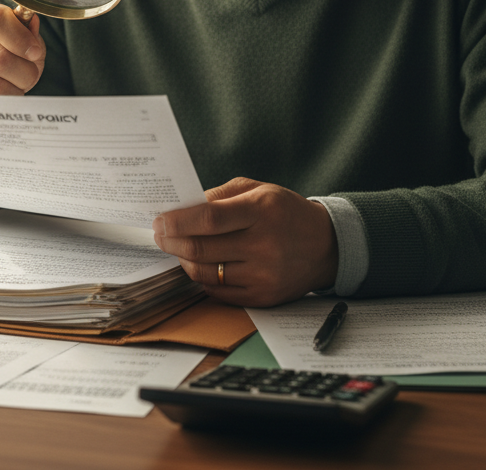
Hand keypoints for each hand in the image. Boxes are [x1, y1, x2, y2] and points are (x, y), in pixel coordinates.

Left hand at [152, 177, 338, 306]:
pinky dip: (202, 278)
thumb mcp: (258, 189)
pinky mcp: (262, 297)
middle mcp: (262, 245)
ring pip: (205, 273)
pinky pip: (218, 292)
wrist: (326, 245)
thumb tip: (182, 207)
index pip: (209, 219)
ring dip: (183, 260)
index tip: (159, 221)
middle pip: (201, 249)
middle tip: (159, 234)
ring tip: (178, 248)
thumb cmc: (285, 211)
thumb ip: (220, 195)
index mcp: (260, 211)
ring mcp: (263, 275)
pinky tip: (198, 265)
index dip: (178, 222)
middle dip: (172, 242)